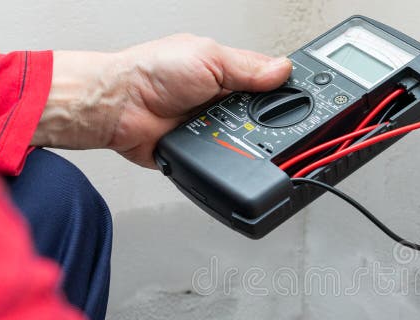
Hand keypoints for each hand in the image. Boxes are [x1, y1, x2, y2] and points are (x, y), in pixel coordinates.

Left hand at [32, 34, 292, 166]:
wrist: (120, 108)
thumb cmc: (150, 72)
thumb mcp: (208, 57)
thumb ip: (247, 66)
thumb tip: (283, 68)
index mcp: (225, 73)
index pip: (267, 83)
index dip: (282, 90)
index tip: (299, 97)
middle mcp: (221, 100)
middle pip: (262, 116)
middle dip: (264, 119)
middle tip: (260, 116)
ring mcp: (212, 128)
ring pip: (246, 141)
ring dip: (244, 139)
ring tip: (232, 129)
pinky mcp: (202, 153)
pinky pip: (225, 161)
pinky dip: (227, 158)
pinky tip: (223, 148)